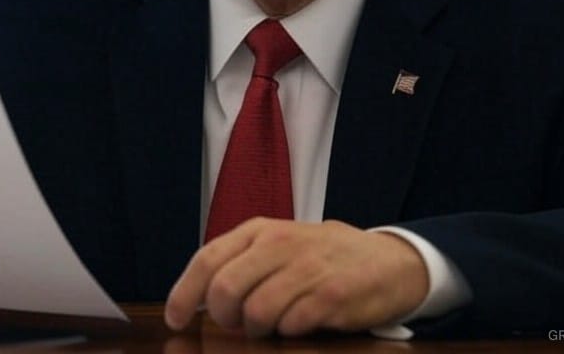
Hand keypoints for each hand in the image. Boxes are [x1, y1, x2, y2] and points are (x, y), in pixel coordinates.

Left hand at [164, 218, 427, 336]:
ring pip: (256, 312)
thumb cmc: (320, 257)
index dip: (184, 294)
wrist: (387, 260)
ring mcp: (307, 268)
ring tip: (272, 325)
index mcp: (259, 230)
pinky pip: (292, 325)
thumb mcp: (277, 246)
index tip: (176, 320)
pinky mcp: (332, 295)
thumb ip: (240, 264)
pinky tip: (300, 324)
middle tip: (235, 325)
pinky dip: (288, 333)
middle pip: (225, 290)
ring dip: (257, 329)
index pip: (208, 259)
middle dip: (223, 318)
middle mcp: (280, 243)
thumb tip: (198, 299)